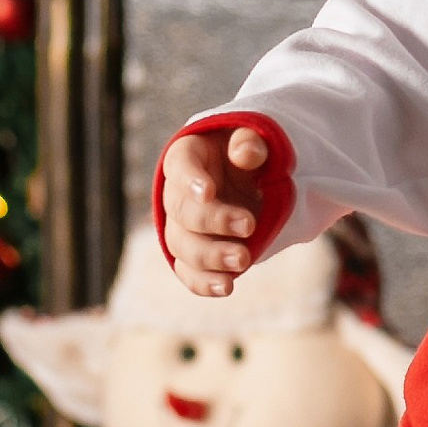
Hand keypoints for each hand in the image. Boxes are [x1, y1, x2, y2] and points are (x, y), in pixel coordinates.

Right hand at [160, 125, 268, 294]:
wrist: (249, 180)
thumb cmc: (246, 153)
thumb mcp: (250, 139)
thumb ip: (249, 142)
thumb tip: (246, 153)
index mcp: (186, 158)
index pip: (179, 167)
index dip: (190, 180)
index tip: (208, 192)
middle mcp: (177, 195)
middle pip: (182, 212)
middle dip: (213, 221)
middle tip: (249, 225)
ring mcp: (183, 227)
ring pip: (183, 246)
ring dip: (210, 256)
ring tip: (243, 260)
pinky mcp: (194, 254)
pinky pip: (188, 272)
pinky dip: (204, 283)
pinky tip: (227, 287)